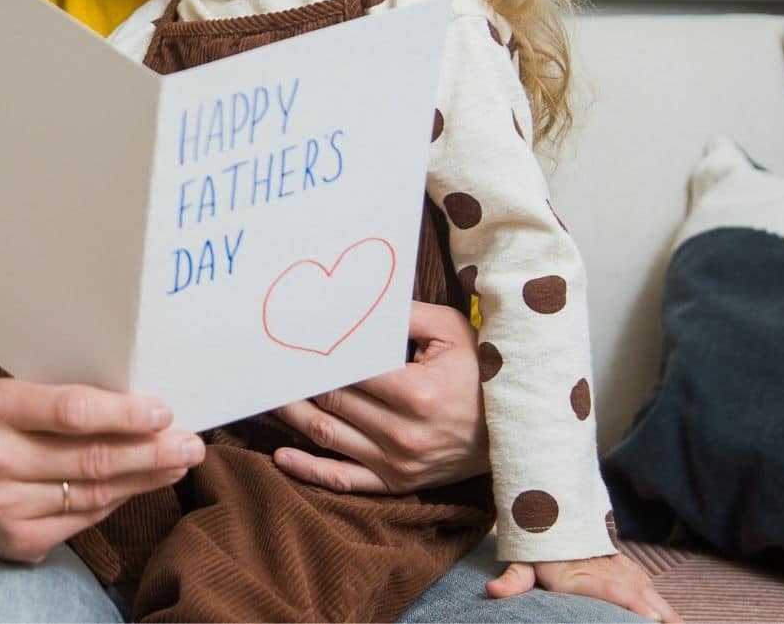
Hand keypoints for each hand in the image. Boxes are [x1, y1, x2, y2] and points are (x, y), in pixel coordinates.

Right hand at [0, 377, 204, 562]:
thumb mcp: (6, 398)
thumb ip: (58, 399)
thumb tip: (135, 405)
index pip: (71, 410)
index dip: (122, 413)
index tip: (163, 412)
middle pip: (92, 458)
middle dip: (151, 451)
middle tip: (191, 443)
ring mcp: (6, 507)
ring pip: (94, 493)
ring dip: (144, 477)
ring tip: (179, 463)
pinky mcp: (18, 542)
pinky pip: (82, 519)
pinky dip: (116, 501)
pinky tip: (140, 485)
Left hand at [272, 300, 488, 493]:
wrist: (518, 430)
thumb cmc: (481, 373)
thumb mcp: (452, 332)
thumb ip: (403, 314)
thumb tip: (357, 300)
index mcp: (415, 392)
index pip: (348, 369)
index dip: (315, 354)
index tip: (288, 339)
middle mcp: (402, 432)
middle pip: (331, 400)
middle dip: (296, 381)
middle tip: (266, 362)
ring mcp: (398, 463)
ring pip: (328, 436)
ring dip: (292, 416)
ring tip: (265, 396)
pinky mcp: (397, 483)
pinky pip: (344, 481)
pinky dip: (309, 470)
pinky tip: (281, 455)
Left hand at [486, 554, 679, 621]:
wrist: (558, 513)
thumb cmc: (540, 546)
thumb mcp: (523, 559)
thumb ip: (514, 577)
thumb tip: (493, 591)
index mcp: (581, 575)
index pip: (611, 589)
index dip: (631, 602)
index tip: (650, 615)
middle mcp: (608, 573)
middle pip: (639, 596)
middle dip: (660, 616)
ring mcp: (624, 574)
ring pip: (651, 596)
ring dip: (669, 616)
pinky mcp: (633, 576)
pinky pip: (654, 595)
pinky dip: (669, 612)